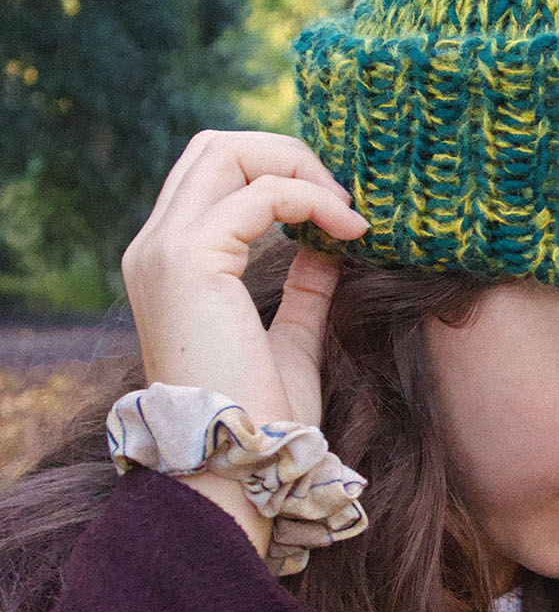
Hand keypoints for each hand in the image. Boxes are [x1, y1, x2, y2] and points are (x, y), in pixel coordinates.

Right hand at [121, 131, 366, 550]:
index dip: (279, 172)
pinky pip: (259, 195)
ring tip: (351, 212)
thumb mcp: (293, 337)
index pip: (214, 176)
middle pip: (216, 147)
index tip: (339, 207)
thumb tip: (334, 241)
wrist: (240, 465)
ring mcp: (165, 249)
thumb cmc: (263, 417)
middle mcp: (154, 246)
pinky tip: (350, 232)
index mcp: (169, 263)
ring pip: (228, 151)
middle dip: (289, 156)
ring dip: (301, 169)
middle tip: (346, 196)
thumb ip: (308, 284)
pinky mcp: (190, 258)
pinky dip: (311, 199)